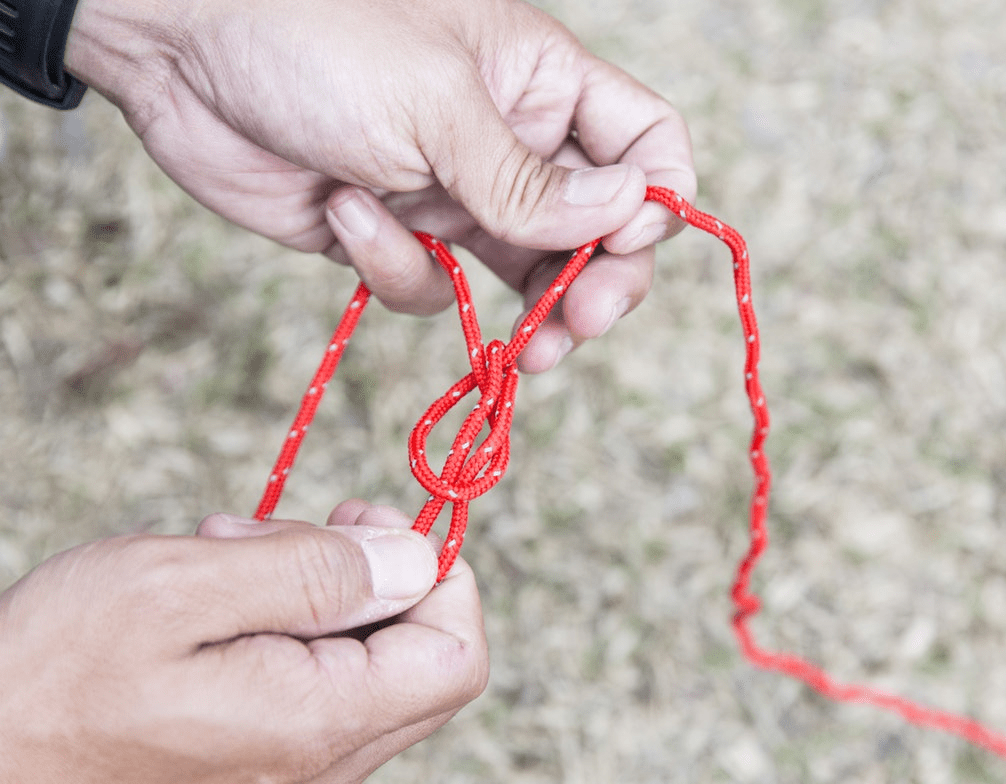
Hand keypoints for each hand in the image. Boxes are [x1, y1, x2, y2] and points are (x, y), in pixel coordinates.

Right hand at [0, 501, 486, 783]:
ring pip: (367, 667)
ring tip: (224, 557)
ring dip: (316, 594)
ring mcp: (292, 776)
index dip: (440, 575)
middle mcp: (324, 766)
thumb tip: (417, 558)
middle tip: (281, 534)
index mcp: (322, 724)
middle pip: (422, 660)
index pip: (459, 654)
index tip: (366, 525)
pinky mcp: (257, 770)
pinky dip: (285, 629)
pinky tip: (212, 598)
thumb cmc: (54, 675)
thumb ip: (317, 571)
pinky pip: (316, 688)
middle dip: (373, 576)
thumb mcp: (184, 587)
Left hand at [65, 0, 696, 371]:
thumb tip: (630, 214)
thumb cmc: (314, 33)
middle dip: (596, 284)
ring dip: (524, 314)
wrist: (175, 44)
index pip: (646, 143)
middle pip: (597, 227)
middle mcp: (511, 139)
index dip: (654, 202)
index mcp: (542, 82)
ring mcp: (453, 188)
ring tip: (521, 351)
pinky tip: (346, 216)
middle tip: (581, 329)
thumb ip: (530, 179)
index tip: (624, 250)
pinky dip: (395, 266)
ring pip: (524, 273)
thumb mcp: (436, 105)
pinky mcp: (392, 230)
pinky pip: (429, 281)